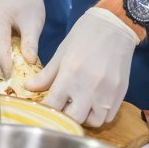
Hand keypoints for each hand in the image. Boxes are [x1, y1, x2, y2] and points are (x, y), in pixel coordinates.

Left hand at [28, 7, 139, 127]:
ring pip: (94, 121)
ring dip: (84, 117)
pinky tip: (93, 103)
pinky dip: (99, 115)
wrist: (115, 25)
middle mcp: (89, 86)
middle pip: (74, 119)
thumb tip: (28, 87)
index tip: (44, 107)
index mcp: (70, 74)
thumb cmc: (85, 35)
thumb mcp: (62, 52)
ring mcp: (107, 92)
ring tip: (79, 105)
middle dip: (65, 116)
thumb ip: (46, 74)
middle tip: (62, 107)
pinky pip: (108, 116)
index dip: (46, 108)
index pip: (53, 104)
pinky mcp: (120, 93)